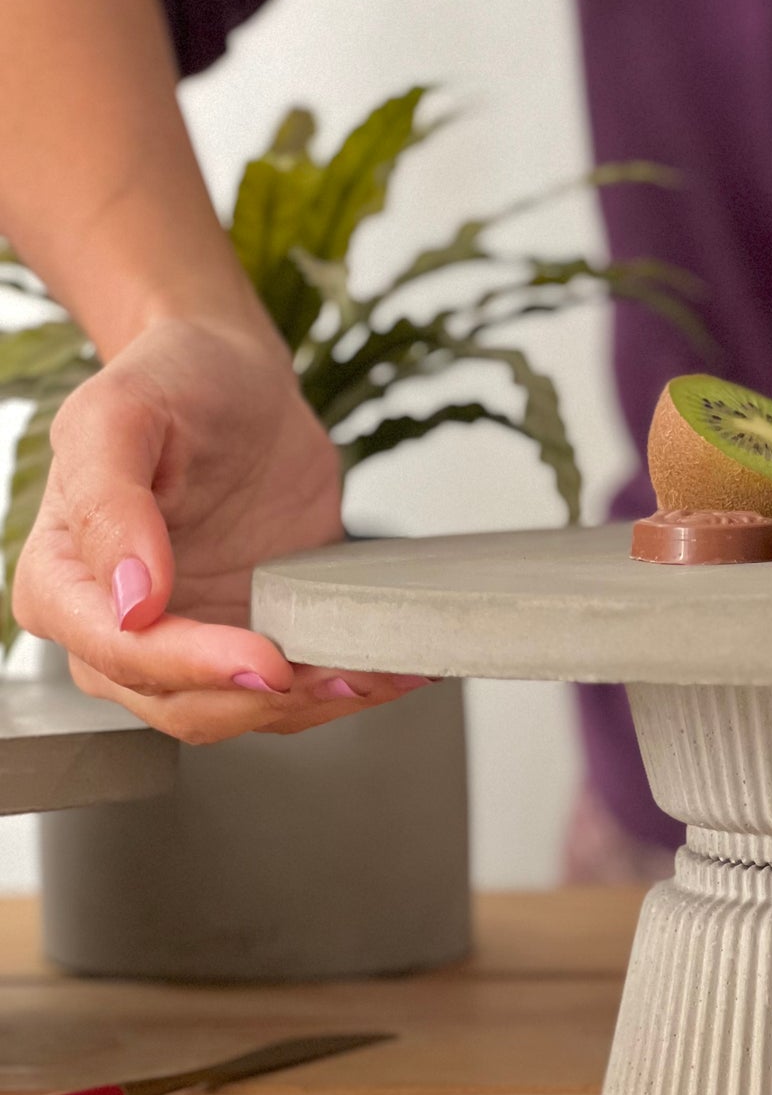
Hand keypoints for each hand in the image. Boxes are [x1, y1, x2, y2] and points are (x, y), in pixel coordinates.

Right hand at [12, 317, 425, 741]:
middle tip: (337, 674)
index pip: (119, 652)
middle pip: (180, 703)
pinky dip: (337, 687)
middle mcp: (116, 629)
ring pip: (240, 712)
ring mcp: (186, 643)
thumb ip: (107, 500)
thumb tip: (128, 597)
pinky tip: (384, 667)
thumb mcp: (121, 411)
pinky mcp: (247, 642)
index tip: (262, 659)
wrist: (238, 382)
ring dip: (311, 704)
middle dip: (263, 700)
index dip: (191, 665)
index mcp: (64, 579)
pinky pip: (288, 691)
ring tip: (372, 672)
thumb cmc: (172, 383)